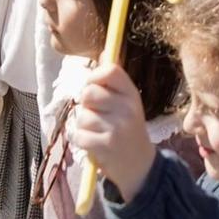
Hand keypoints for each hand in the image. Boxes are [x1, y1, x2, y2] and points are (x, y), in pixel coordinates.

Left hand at [69, 62, 157, 201]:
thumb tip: (103, 52)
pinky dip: (80, 140)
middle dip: (86, 104)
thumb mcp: (127, 103)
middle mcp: (127, 108)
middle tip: (96, 115)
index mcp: (132, 94)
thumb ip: (113, 82)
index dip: (94, 76)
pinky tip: (92, 143)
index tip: (93, 86)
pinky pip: (78, 134)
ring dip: (83, 125)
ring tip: (97, 132)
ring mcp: (117, 127)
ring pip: (82, 116)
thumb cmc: (128, 130)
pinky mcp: (105, 146)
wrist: (140, 166)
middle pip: (88, 93)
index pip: (110, 71)